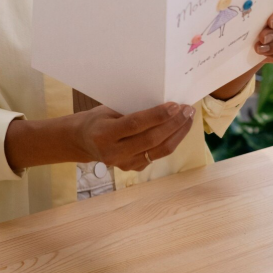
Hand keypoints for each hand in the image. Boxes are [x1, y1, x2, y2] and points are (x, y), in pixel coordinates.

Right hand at [70, 102, 195, 171]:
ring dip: (178, 134)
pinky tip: (179, 129)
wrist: (83, 141)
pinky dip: (172, 141)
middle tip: (188, 110)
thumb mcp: (108, 110)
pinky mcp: (134, 168)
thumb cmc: (98, 119)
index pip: (136, 125)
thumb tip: (162, 103)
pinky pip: (158, 155)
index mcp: (105, 134)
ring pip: (159, 151)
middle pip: (152, 139)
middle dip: (174, 124)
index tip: (175, 105)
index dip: (157, 115)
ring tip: (189, 119)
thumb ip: (130, 110)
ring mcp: (125, 164)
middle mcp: (115, 152)